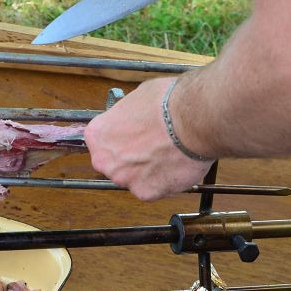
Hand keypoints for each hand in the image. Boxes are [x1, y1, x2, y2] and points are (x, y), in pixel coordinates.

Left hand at [84, 77, 212, 200]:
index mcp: (98, 135)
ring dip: (149, 171)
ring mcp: (124, 179)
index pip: (103, 142)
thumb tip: (135, 118)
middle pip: (116, 164)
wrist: (192, 120)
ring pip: (135, 178)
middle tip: (153, 147)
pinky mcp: (146, 193)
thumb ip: (128, 116)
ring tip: (169, 154)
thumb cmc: (166, 104)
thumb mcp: (137, 97)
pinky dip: (165, 181)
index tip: (134, 136)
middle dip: (133, 158)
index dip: (122, 138)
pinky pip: (155, 189)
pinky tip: (176, 165)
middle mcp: (105, 161)